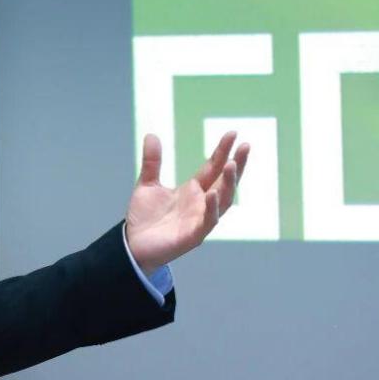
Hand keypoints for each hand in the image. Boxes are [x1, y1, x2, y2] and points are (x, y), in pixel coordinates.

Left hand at [125, 132, 249, 273]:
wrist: (133, 245)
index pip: (213, 167)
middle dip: (236, 165)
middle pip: (225, 182)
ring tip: (232, 164)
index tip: (233, 134)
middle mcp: (201, 203)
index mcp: (193, 190)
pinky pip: (208, 222)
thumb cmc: (145, 217)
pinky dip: (211, 208)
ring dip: (228, 184)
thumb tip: (151, 134)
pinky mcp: (193, 236)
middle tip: (245, 146)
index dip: (223, 151)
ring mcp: (200, 219)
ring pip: (222, 201)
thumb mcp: (147, 184)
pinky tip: (212, 194)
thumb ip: (152, 162)